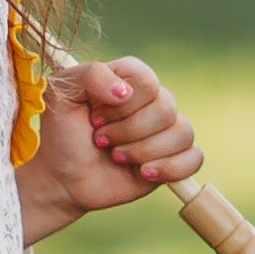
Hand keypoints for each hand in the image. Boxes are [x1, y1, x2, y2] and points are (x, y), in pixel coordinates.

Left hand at [19, 54, 201, 243]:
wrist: (62, 178)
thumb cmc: (61, 134)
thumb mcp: (60, 94)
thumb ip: (90, 75)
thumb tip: (124, 92)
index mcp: (128, 79)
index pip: (146, 81)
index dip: (121, 105)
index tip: (93, 118)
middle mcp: (151, 101)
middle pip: (166, 108)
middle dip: (128, 131)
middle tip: (101, 140)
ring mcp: (165, 130)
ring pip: (182, 133)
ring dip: (143, 151)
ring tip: (116, 158)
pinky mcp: (174, 158)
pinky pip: (195, 157)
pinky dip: (170, 168)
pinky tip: (143, 173)